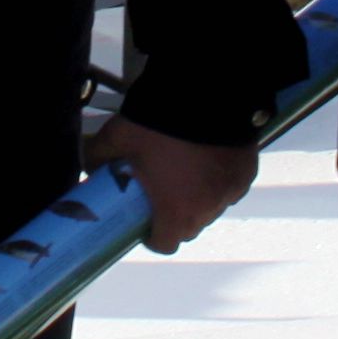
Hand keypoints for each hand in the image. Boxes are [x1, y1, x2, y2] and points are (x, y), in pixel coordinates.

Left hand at [91, 117, 254, 251]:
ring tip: (186, 170)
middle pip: (190, 226)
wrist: (205, 95)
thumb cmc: (156, 127)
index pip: (164, 244)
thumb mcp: (116, 138)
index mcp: (176, 213)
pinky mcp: (247, 172)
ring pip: (212, 205)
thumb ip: (98, 157)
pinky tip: (207, 157)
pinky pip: (229, 185)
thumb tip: (90, 166)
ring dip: (199, 197)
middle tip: (162, 190)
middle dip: (175, 214)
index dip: (152, 235)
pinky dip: (218, 178)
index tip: (144, 220)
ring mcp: (231, 191)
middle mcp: (208, 210)